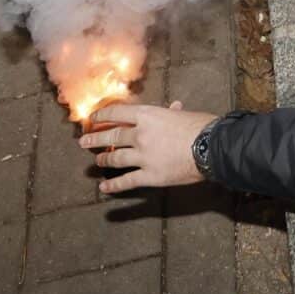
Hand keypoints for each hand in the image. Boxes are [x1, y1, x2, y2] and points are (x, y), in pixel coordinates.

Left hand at [79, 100, 216, 192]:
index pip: (116, 113)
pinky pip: (127, 181)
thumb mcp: (183, 115)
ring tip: (97, 161)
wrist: (210, 148)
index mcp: (147, 115)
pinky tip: (104, 187)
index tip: (93, 119)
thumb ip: (172, 113)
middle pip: (112, 136)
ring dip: (104, 159)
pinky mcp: (149, 176)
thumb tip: (172, 106)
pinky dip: (114, 185)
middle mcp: (139, 134)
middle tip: (84, 142)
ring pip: (116, 158)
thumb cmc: (201, 127)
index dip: (101, 116)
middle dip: (95, 139)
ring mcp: (142, 156)